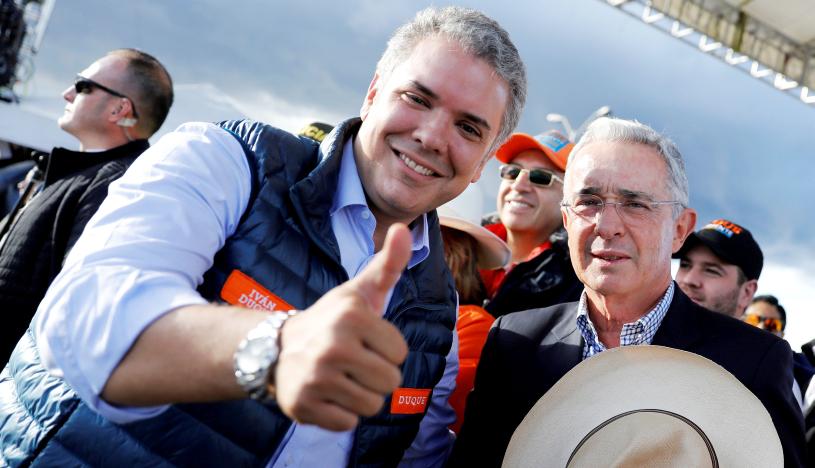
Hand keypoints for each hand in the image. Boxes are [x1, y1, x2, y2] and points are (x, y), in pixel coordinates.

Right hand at [273, 223, 411, 430]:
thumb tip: (403, 229)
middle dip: (377, 375)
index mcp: (352, 316)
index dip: (386, 349)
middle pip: (390, 382)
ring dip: (361, 395)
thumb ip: (388, 264)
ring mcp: (316, 378)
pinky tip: (327, 394)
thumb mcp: (359, 292)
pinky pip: (348, 423)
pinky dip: (341, 414)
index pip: (400, 353)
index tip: (364, 341)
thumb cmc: (332, 320)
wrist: (277, 349)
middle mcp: (333, 346)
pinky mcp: (304, 406)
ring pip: (372, 405)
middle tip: (354, 362)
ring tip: (341, 377)